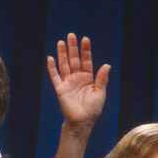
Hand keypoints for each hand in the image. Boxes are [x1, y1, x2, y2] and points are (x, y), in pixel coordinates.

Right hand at [48, 34, 110, 157]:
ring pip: (64, 65)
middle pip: (74, 59)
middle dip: (73, 48)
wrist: (82, 122)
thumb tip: (107, 65)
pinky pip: (55, 76)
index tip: (85, 39)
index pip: (86, 61)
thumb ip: (102, 79)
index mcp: (88, 78)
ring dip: (62, 53)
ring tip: (61, 42)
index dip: (85, 50)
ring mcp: (68, 83)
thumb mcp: (100, 93)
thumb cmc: (93, 110)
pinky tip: (50, 58)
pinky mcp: (60, 89)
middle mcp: (77, 78)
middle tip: (71, 35)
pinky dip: (52, 68)